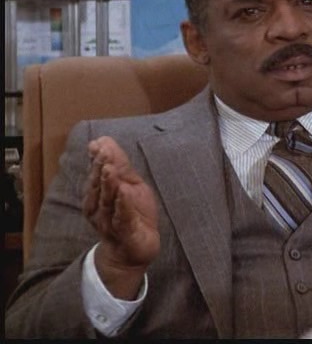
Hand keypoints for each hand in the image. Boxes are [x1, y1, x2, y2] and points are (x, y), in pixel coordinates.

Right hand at [82, 136, 159, 298]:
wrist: (134, 250)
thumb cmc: (132, 214)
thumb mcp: (129, 185)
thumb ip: (119, 165)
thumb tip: (103, 140)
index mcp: (98, 194)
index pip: (98, 173)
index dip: (98, 158)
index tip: (99, 143)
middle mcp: (99, 207)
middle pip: (99, 185)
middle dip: (101, 168)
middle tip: (103, 151)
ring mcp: (110, 220)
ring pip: (107, 201)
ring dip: (108, 184)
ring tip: (110, 169)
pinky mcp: (124, 232)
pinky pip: (122, 218)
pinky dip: (123, 205)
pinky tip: (124, 193)